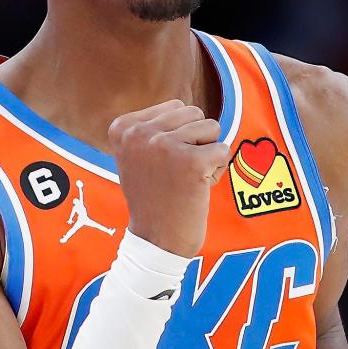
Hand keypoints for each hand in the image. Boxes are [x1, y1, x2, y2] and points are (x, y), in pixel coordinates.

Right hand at [109, 99, 231, 258]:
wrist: (156, 241)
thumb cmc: (154, 197)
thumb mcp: (138, 155)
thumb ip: (154, 127)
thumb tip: (185, 108)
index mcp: (123, 127)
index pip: (176, 107)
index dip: (179, 136)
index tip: (161, 165)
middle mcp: (140, 133)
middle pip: (194, 113)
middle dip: (196, 142)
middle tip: (178, 173)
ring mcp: (164, 146)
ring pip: (212, 128)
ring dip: (207, 155)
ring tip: (187, 180)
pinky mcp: (191, 162)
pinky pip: (224, 150)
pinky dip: (218, 170)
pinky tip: (199, 188)